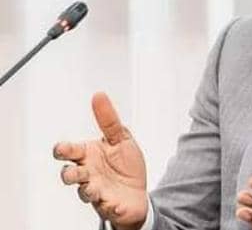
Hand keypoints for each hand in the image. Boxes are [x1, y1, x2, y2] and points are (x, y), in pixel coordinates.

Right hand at [54, 92, 147, 229]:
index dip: (62, 150)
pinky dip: (109, 204)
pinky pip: (105, 206)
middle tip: (75, 172)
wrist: (138, 192)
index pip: (68, 151)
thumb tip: (98, 95)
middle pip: (68, 174)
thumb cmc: (125, 165)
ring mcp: (95, 190)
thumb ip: (108, 120)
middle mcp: (87, 173)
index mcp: (88, 155)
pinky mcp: (107, 205)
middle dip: (69, 174)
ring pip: (83, 191)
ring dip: (87, 189)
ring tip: (94, 187)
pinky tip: (115, 203)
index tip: (63, 149)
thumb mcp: (121, 138)